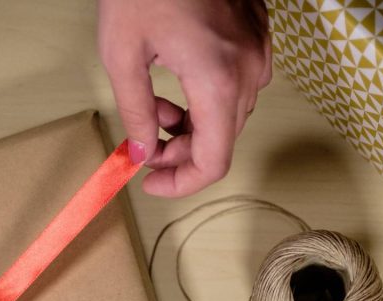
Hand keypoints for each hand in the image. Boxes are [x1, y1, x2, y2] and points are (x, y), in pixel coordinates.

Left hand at [98, 0, 271, 196]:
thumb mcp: (122, 52)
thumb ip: (134, 111)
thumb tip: (142, 152)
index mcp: (218, 79)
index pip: (214, 161)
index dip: (182, 183)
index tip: (153, 183)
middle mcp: (249, 70)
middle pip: (222, 139)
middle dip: (181, 152)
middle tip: (144, 147)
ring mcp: (259, 50)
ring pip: (230, 114)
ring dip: (192, 124)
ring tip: (155, 106)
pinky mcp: (257, 34)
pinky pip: (238, 84)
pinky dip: (207, 97)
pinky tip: (177, 81)